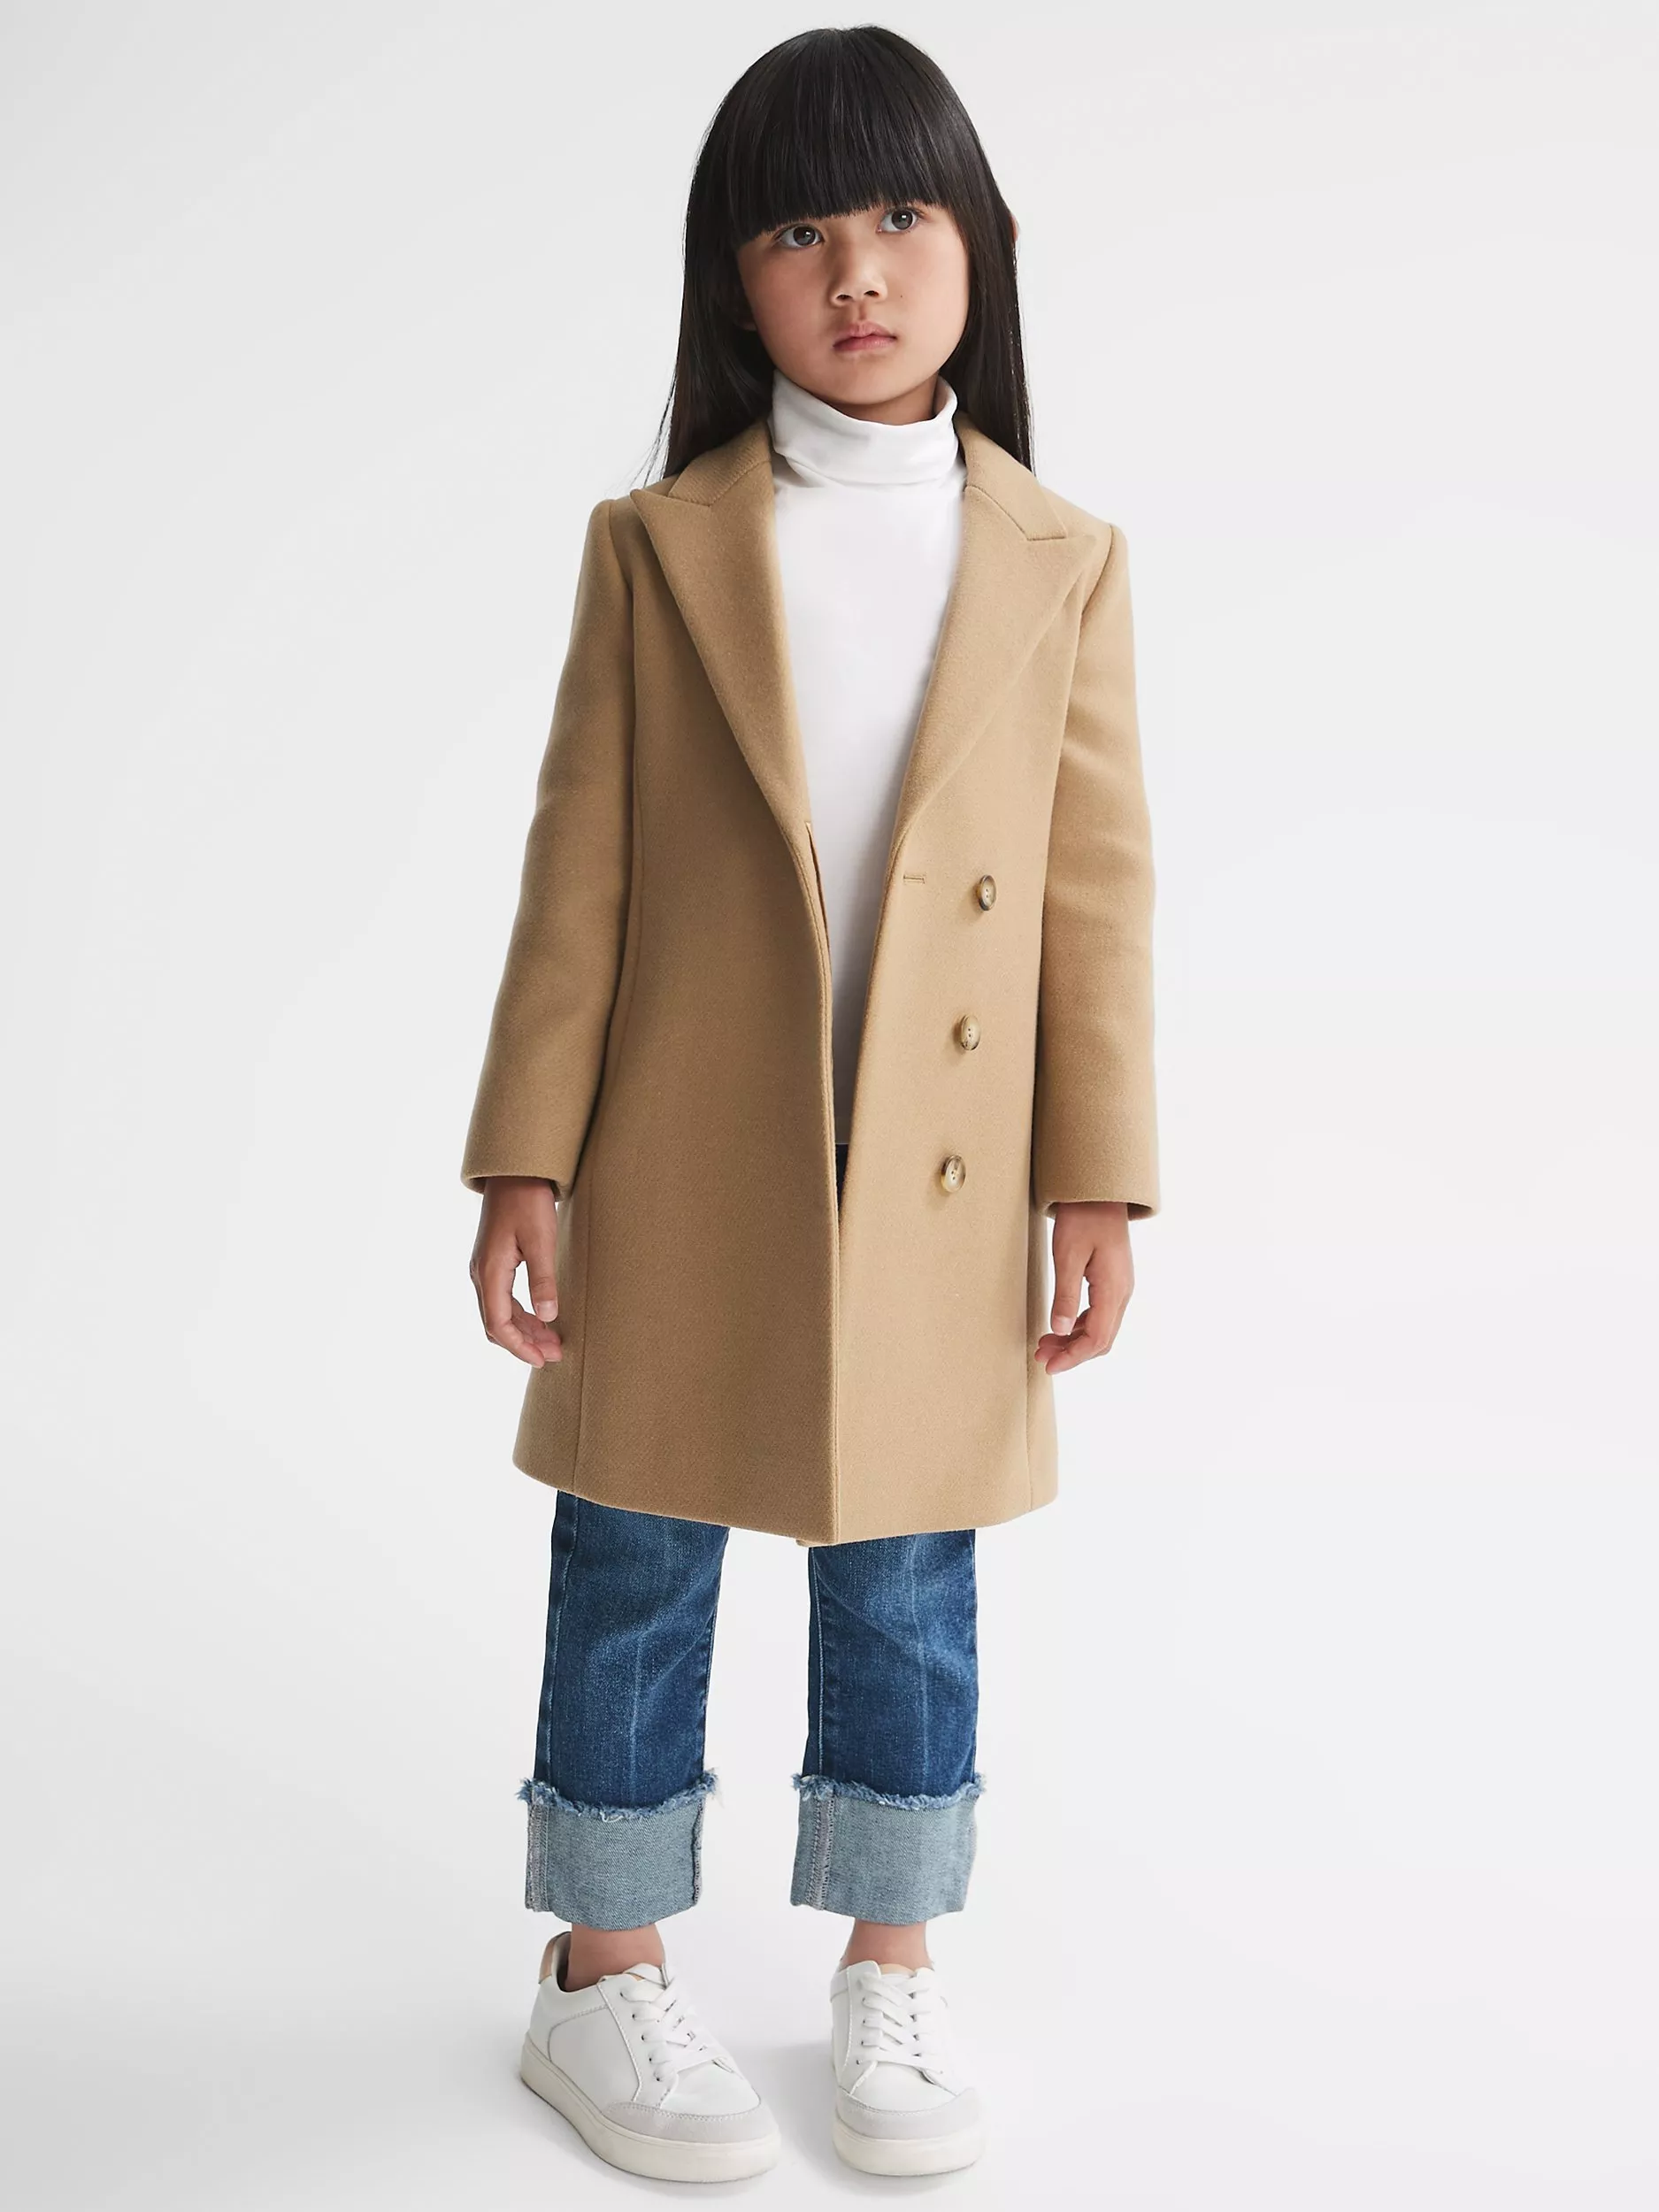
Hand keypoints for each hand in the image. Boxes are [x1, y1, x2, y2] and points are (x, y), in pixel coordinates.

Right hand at [470, 1177, 562, 1366]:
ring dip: (523, 1330)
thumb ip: (543, 1279)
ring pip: (499, 1312)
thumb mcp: (542, 1240)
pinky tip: (541, 1319)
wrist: (515, 1171)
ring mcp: (484, 1268)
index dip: (519, 1347)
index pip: (497, 1324)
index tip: (543, 1360)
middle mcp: (481, 1273)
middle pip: (496, 1323)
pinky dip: (520, 1315)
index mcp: (489, 1271)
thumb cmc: (529, 1201)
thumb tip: (548, 1318)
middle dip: (524, 1343)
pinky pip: (502, 1299)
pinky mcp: (493, 1262)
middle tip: (555, 1355)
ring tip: (552, 1342)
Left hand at [1035, 1200, 1132, 1373]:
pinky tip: (1060, 1326)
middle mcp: (1122, 1293)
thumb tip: (1058, 1329)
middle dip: (1071, 1353)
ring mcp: (1120, 1288)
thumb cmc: (1083, 1218)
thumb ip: (1065, 1295)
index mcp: (1113, 1289)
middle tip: (1041, 1356)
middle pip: (1101, 1339)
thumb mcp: (1068, 1256)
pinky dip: (1079, 1326)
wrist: (1099, 1193)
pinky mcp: (1113, 1282)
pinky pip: (1099, 1315)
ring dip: (1074, 1341)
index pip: (1096, 1338)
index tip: (1049, 1366)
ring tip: (1045, 1343)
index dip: (1072, 1357)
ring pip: (1101, 1329)